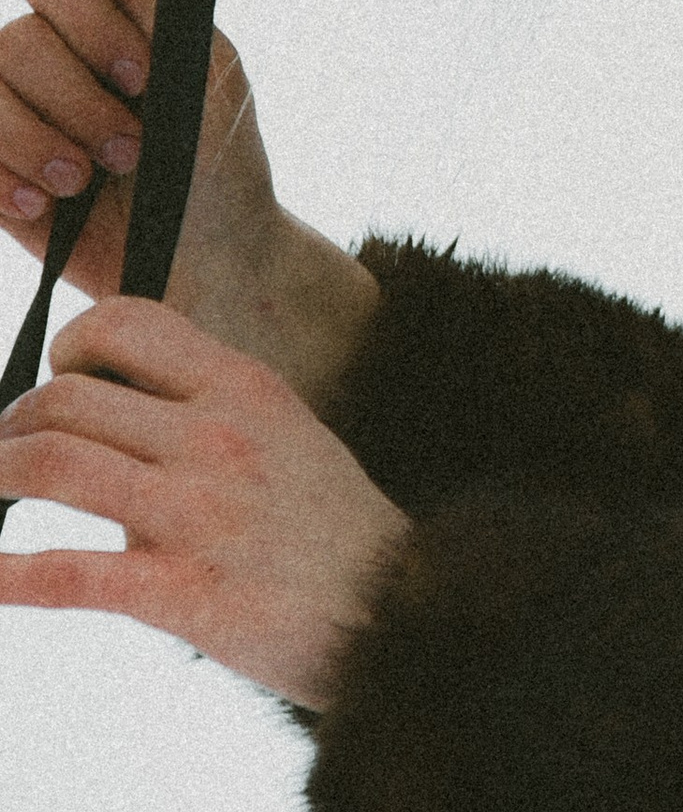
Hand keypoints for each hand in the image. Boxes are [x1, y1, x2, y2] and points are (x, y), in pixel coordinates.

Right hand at [0, 0, 377, 404]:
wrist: (202, 262)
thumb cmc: (214, 158)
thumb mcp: (204, 69)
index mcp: (112, 16)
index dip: (92, 19)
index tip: (142, 74)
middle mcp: (56, 54)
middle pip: (15, 37)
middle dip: (75, 97)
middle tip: (129, 147)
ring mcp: (17, 110)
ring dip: (39, 139)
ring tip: (88, 181)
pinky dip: (3, 177)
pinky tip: (48, 204)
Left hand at [0, 295, 407, 708]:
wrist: (397, 605)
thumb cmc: (328, 522)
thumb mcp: (283, 430)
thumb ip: (205, 407)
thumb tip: (109, 399)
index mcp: (244, 387)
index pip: (128, 324)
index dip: (70, 344)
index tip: (58, 376)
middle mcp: (217, 436)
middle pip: (66, 397)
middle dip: (13, 424)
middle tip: (6, 454)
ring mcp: (198, 513)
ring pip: (52, 466)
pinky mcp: (181, 592)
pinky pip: (68, 573)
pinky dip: (4, 573)